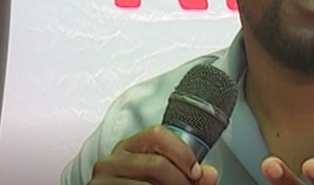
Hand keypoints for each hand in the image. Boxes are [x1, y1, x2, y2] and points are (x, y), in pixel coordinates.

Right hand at [90, 125, 218, 184]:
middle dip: (181, 181)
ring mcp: (102, 179)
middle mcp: (112, 160)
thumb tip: (211, 174)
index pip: (157, 134)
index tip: (196, 172)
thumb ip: (188, 176)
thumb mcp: (163, 179)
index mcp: (129, 147)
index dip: (182, 152)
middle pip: (157, 163)